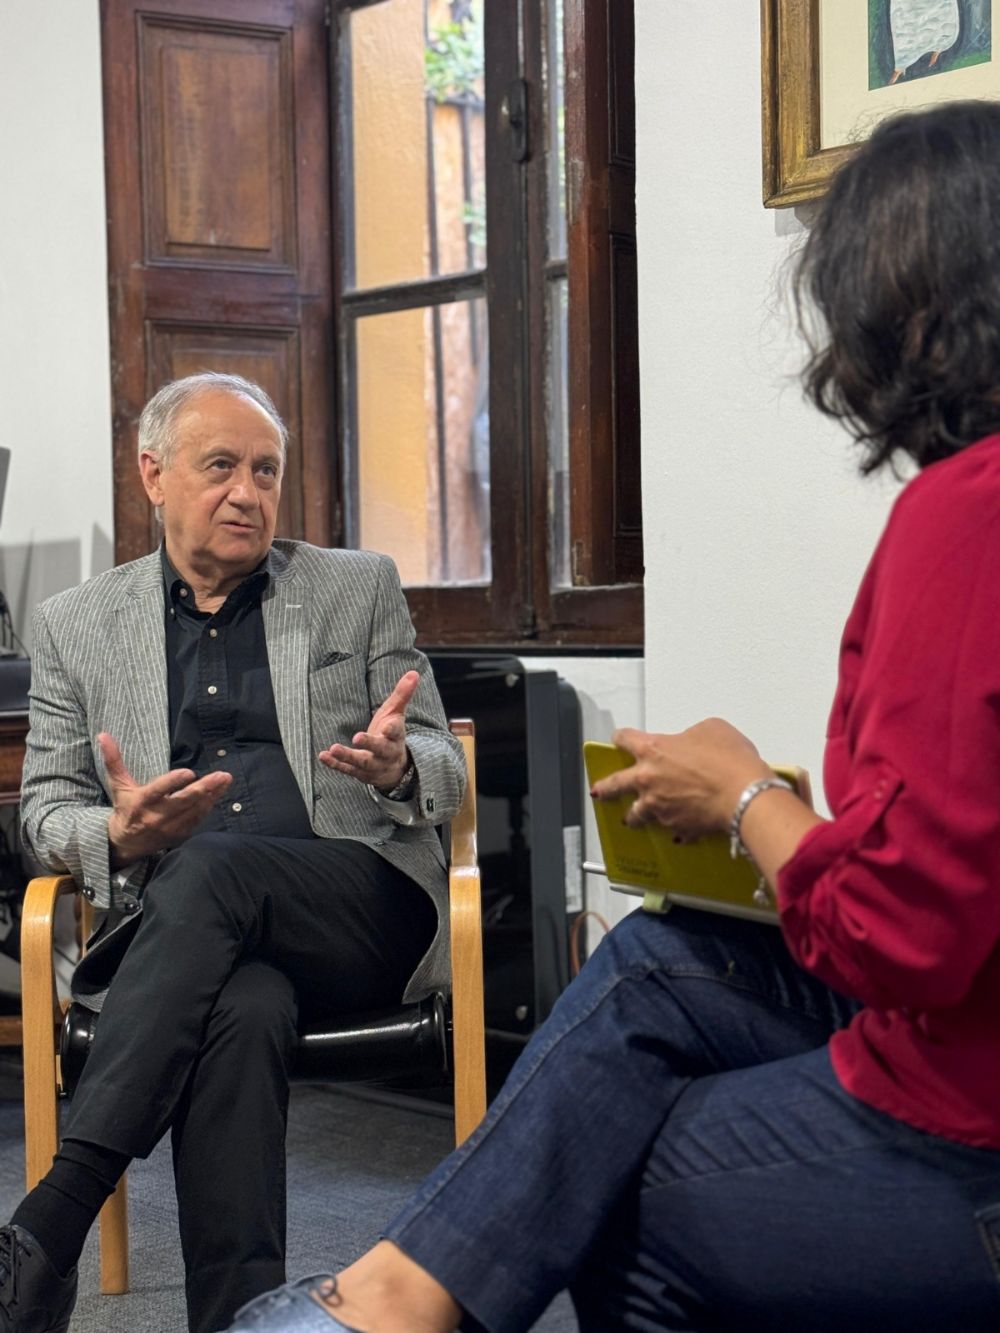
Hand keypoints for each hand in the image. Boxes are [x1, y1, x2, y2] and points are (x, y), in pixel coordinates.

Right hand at [99, 732, 232, 865]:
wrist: (126, 843)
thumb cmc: (125, 808)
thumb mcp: (118, 785)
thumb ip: (113, 760)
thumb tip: (104, 735)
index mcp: (141, 802)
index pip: (159, 791)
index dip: (173, 782)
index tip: (189, 772)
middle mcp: (156, 816)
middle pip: (183, 802)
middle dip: (204, 789)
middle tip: (222, 776)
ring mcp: (169, 828)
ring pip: (194, 811)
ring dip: (212, 796)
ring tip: (225, 781)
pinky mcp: (179, 835)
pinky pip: (197, 821)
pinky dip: (208, 808)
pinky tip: (219, 794)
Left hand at [318, 670, 419, 790]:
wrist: (395, 768)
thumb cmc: (392, 735)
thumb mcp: (397, 714)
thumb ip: (402, 694)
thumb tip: (414, 672)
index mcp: (396, 737)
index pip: (396, 732)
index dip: (392, 729)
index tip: (388, 726)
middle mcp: (386, 753)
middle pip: (379, 750)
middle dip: (369, 744)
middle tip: (357, 737)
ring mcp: (373, 765)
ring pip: (362, 763)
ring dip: (347, 756)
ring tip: (334, 748)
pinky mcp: (361, 774)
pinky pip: (347, 770)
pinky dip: (335, 764)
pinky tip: (323, 756)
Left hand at [590, 718, 771, 836]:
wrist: (745, 796)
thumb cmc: (730, 761)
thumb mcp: (711, 729)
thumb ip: (692, 735)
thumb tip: (692, 743)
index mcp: (653, 750)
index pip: (625, 739)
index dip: (621, 738)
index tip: (619, 739)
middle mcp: (648, 780)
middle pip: (614, 784)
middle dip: (605, 787)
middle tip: (599, 790)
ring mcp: (659, 807)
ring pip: (636, 815)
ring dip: (633, 816)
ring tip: (631, 818)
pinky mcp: (676, 827)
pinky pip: (670, 830)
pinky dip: (673, 829)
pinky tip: (677, 831)